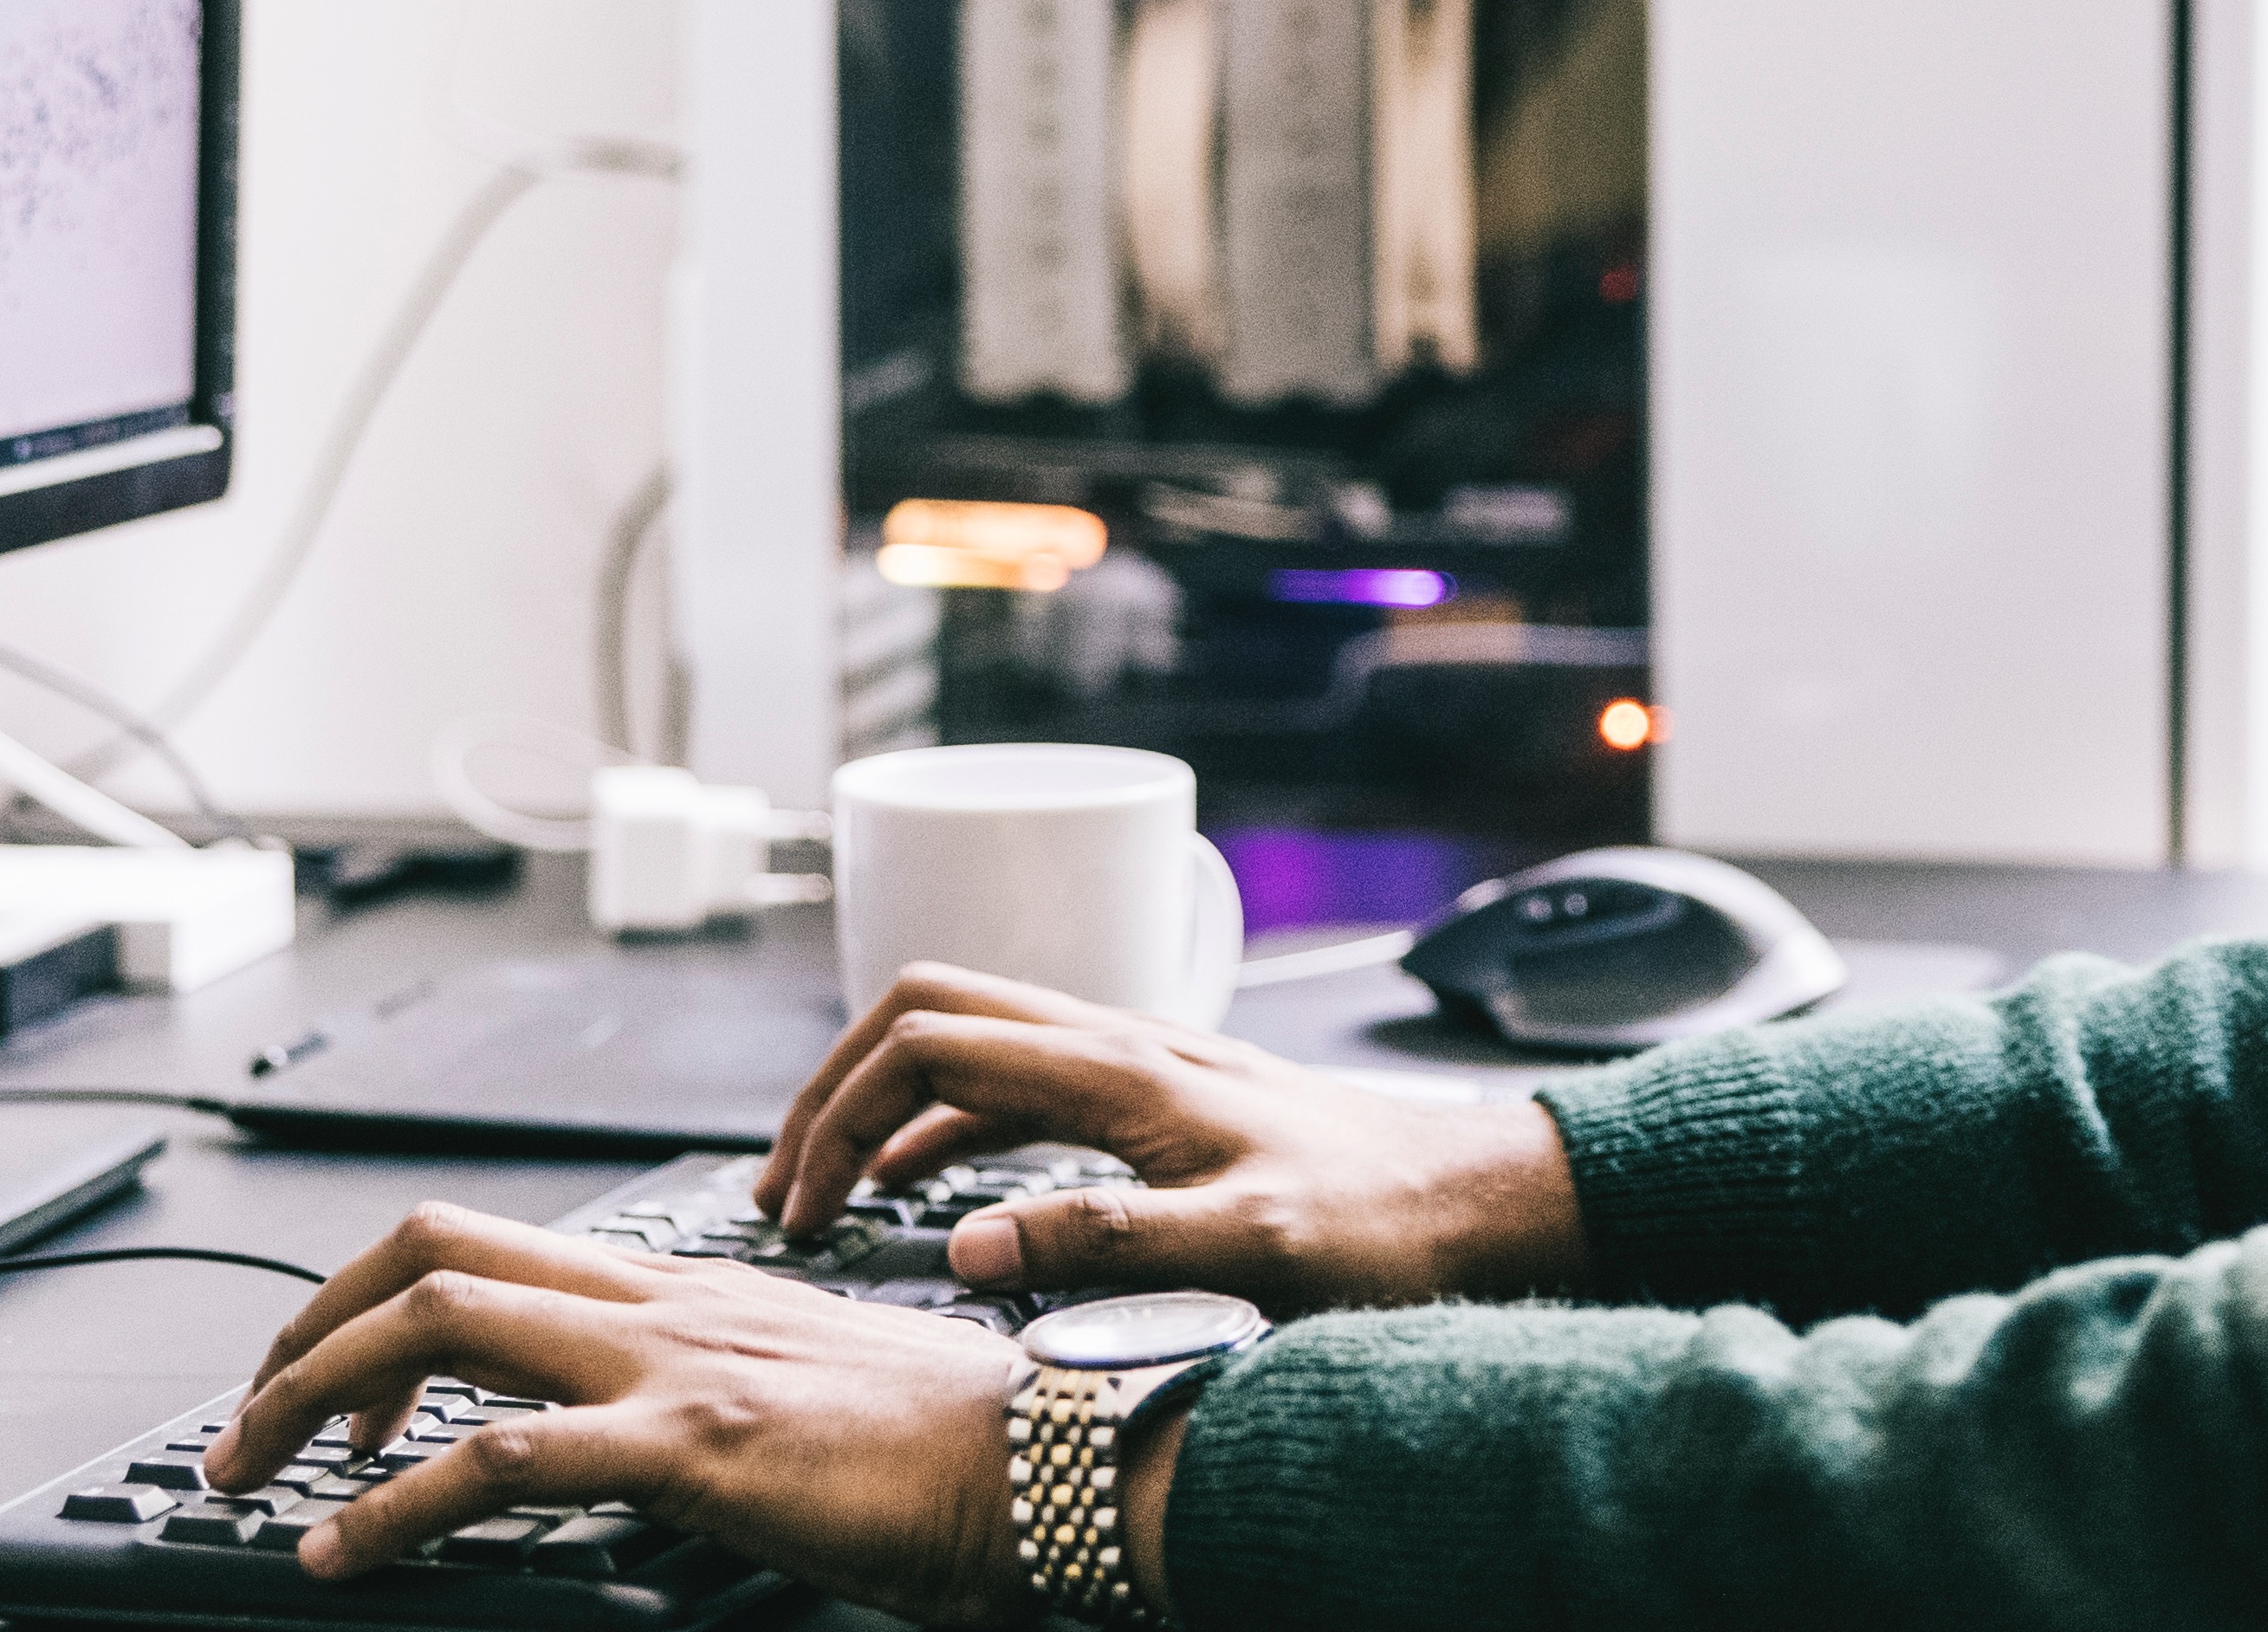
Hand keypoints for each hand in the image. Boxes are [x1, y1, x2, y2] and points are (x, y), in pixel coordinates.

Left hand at [215, 1202, 1040, 1626]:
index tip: (333, 1393)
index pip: (489, 1250)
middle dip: (305, 1332)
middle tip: (248, 1426)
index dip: (374, 1303)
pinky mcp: (695, 1442)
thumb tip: (664, 1446)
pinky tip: (344, 1550)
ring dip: (311, 1397)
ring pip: (438, 1322)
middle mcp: (665, 1303)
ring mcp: (675, 1364)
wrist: (1064, 1463)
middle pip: (428, 1251)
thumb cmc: (965, 1453)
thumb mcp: (814, 1403)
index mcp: (690, 1292)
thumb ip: (726, 1402)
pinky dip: (392, 1504)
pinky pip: (500, 1456)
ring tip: (251, 1479)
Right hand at [758, 962, 1587, 1308]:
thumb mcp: (1246, 1252)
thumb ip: (1103, 1242)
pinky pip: (1019, 1086)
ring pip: (969, 1045)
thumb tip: (962, 1240)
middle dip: (833, 1090)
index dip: (839, 1115)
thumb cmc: (1389, 1229)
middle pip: (927, 1014)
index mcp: (1122, 1069)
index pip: (927, 1043)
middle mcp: (1122, 1046)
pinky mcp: (1160, 1100)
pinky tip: (929, 1186)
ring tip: (825, 1193)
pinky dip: (945, 1125)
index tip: (800, 1206)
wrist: (1488, 1203)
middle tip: (780, 1187)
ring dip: (883, 1106)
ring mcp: (1140, 1065)